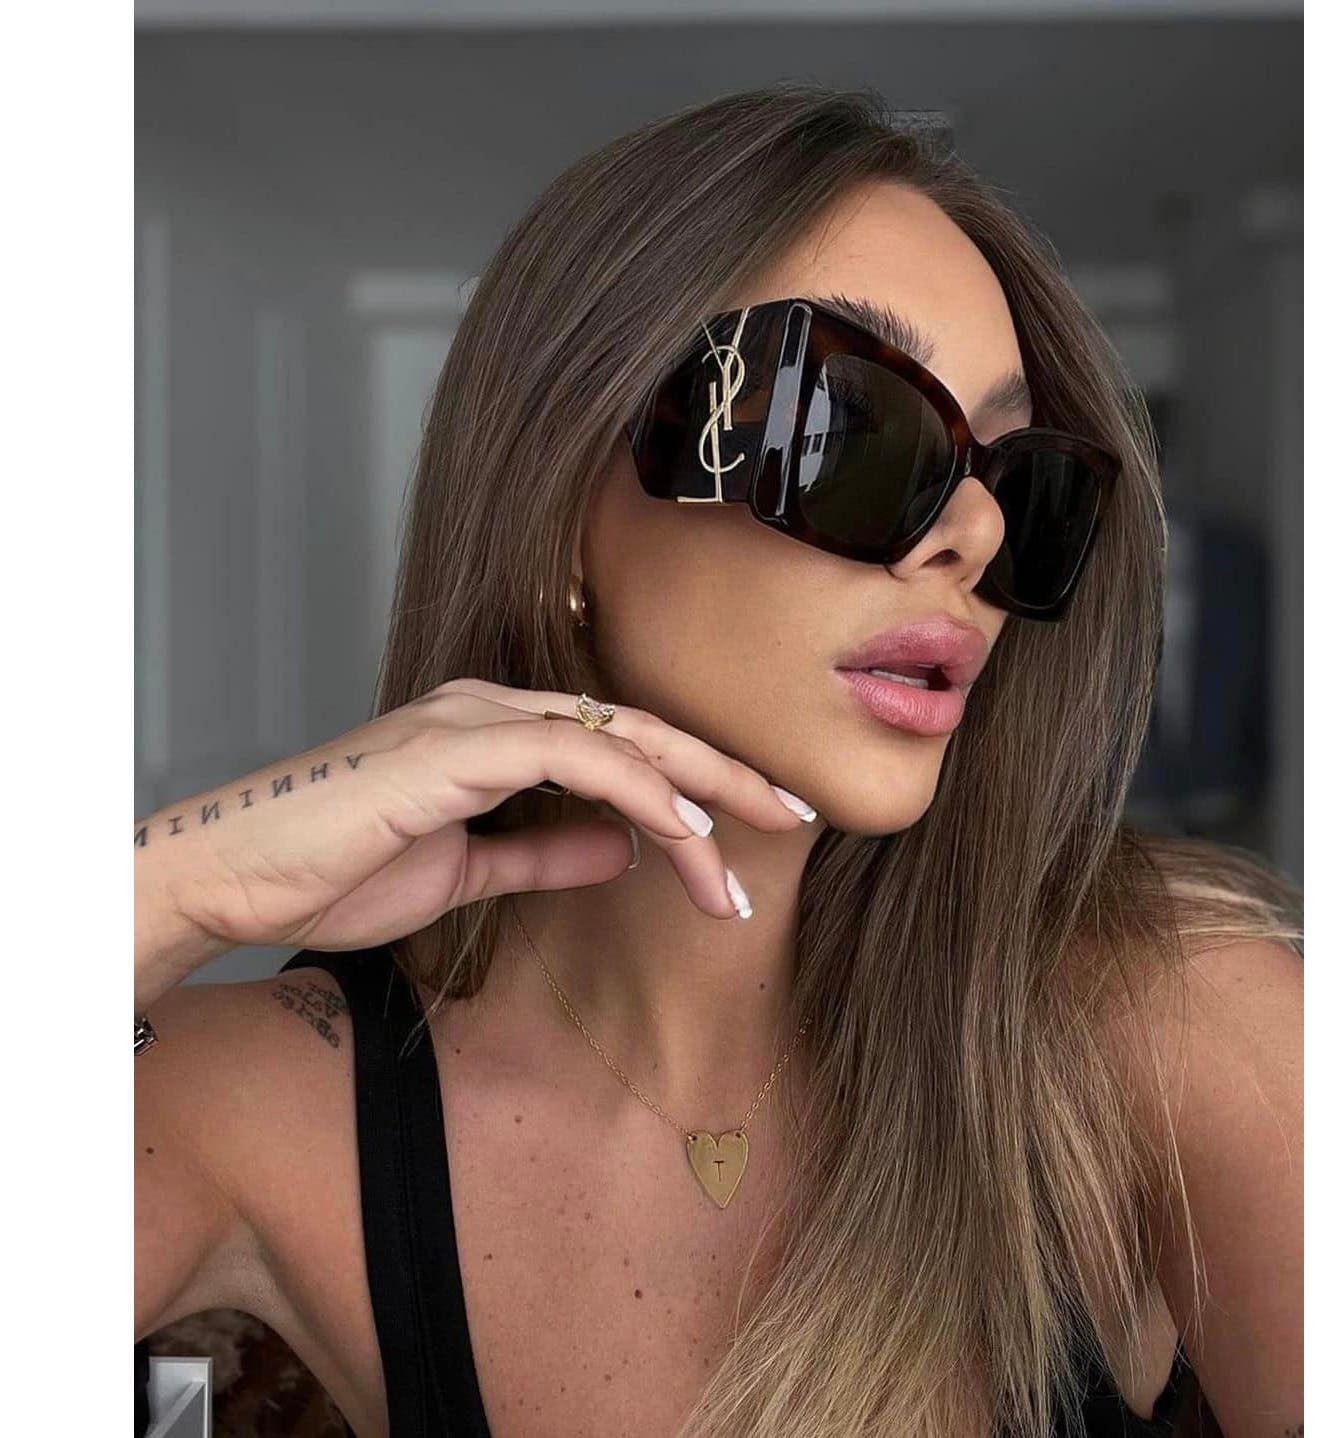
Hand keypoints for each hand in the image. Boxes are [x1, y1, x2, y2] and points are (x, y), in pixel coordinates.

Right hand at [134, 678, 816, 1001]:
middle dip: (724, 774)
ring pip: (621, 738)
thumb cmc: (334, 871)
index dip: (693, 784)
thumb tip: (620, 853)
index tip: (748, 832)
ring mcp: (473, 718)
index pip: (620, 748)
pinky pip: (573, 753)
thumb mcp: (467, 872)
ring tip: (750, 848)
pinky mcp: (453, 745)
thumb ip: (543, 852)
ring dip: (696, 794)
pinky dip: (637, 791)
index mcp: (495, 732)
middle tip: (795, 814)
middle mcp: (493, 709)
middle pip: (640, 730)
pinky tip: (683, 833)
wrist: (235, 878)